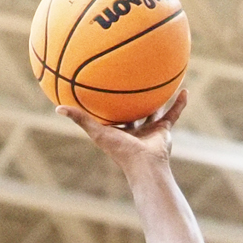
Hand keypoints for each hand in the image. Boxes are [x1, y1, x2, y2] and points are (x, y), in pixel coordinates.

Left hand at [59, 89, 187, 168]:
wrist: (145, 165)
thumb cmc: (120, 150)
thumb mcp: (97, 132)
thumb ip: (80, 119)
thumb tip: (57, 108)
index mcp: (118, 130)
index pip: (111, 113)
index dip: (107, 101)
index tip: (103, 86)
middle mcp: (134, 129)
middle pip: (133, 110)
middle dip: (132, 98)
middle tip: (132, 78)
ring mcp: (150, 130)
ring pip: (154, 110)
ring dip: (158, 98)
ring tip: (162, 80)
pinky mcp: (164, 131)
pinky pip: (174, 114)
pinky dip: (179, 104)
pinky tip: (184, 88)